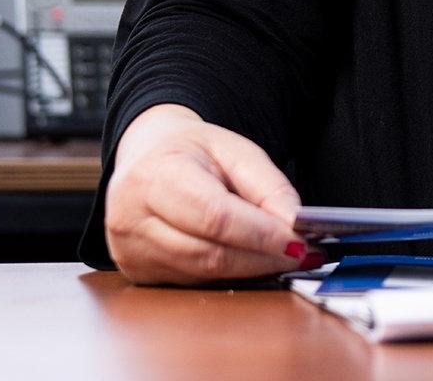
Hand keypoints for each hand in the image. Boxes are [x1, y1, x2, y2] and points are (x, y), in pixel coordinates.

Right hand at [102, 103, 307, 285]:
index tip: (299, 242)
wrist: (145, 157)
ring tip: (283, 257)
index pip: (215, 217)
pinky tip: (249, 261)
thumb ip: (269, 187)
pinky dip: (227, 275)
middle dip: (263, 258)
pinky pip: (192, 281)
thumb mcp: (235, 150)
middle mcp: (132, 219)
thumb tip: (295, 225)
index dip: (261, 235)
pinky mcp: (136, 271)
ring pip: (203, 274)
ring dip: (251, 271)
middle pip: (210, 253)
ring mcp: (129, 251)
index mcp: (155, 178)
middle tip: (303, 255)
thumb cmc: (191, 151)